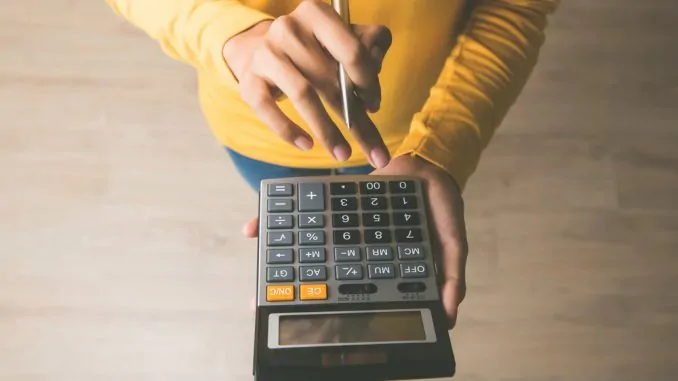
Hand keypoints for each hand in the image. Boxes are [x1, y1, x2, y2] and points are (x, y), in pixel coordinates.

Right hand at [223, 0, 392, 167]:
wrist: (261, 52)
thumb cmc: (313, 50)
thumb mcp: (344, 40)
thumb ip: (370, 48)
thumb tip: (373, 80)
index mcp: (317, 14)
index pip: (352, 51)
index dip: (368, 83)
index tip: (374, 106)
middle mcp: (289, 29)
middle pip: (330, 80)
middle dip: (355, 120)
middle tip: (374, 152)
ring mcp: (266, 54)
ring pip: (302, 94)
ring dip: (326, 130)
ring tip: (342, 153)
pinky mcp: (249, 81)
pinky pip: (268, 109)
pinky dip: (288, 130)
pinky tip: (306, 144)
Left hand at [242, 155, 467, 327]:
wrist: (429, 163)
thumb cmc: (442, 207)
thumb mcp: (454, 243)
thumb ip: (453, 276)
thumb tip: (449, 317)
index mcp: (382, 265)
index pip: (354, 293)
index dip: (332, 308)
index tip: (307, 322)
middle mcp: (360, 250)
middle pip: (323, 274)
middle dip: (295, 291)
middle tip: (262, 306)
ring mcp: (345, 230)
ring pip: (309, 248)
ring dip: (282, 259)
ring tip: (257, 277)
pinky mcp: (334, 206)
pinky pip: (308, 216)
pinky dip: (283, 222)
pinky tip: (254, 228)